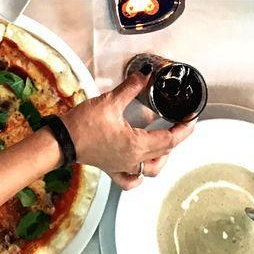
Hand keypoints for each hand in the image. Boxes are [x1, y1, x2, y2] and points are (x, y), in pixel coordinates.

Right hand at [63, 72, 194, 189]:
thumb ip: (131, 87)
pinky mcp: (111, 168)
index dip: (185, 129)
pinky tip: (141, 166)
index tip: (192, 119)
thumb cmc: (82, 125)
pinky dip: (140, 175)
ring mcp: (122, 166)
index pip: (170, 140)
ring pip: (152, 170)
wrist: (60, 141)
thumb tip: (146, 73)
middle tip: (181, 125)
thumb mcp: (110, 101)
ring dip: (162, 157)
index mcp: (136, 144)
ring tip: (164, 143)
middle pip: (164, 153)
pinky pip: (131, 180)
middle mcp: (132, 160)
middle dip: (176, 138)